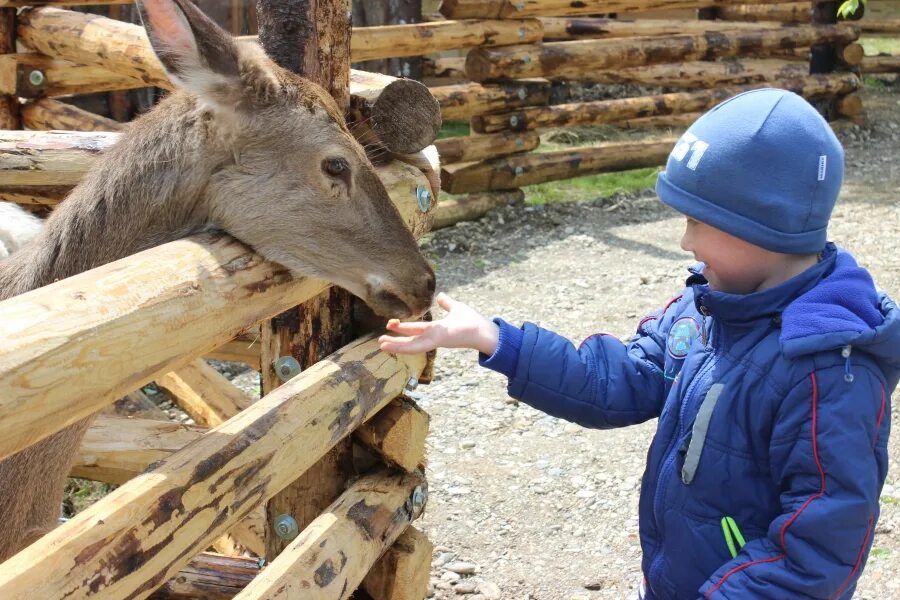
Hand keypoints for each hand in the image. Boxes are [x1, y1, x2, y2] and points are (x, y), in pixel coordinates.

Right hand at [378, 293, 498, 355]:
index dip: (404, 328)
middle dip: (396, 339)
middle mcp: (433, 336)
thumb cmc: (472, 322)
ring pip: (411, 345)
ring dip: (396, 345)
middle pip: (411, 339)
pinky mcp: (436, 340)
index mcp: (436, 329)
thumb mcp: (456, 308)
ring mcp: (434, 340)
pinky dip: (402, 347)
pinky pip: (416, 345)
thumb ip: (447, 303)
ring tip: (381, 344)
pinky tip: (390, 347)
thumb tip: (439, 296)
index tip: (390, 324)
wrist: (484, 331)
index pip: (417, 330)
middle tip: (380, 340)